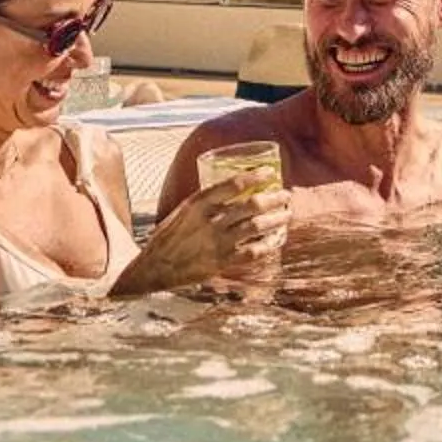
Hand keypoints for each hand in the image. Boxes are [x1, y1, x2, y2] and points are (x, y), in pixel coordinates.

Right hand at [119, 183, 289, 294]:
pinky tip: (276, 240)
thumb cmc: (170, 235)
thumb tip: (238, 188)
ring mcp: (217, 243)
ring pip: (256, 227)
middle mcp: (209, 222)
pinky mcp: (221, 263)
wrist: (154, 268)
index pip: (234, 184)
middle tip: (286, 195)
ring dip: (276, 219)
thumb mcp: (184, 210)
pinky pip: (252, 252)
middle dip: (274, 198)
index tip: (270, 172)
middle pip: (252, 205)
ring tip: (286, 215)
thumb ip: (208, 201)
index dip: (256, 176)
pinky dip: (268, 245)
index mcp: (198, 203)